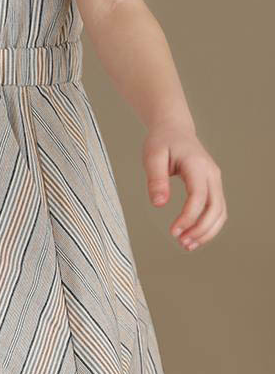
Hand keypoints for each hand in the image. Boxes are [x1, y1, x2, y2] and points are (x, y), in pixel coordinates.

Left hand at [142, 124, 226, 250]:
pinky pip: (217, 210)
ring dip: (207, 232)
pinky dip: (208, 225)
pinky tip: (193, 234)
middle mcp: (211, 174)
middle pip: (215, 208)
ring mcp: (215, 180)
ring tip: (187, 245)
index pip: (198, 196)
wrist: (174, 129)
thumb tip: (159, 204)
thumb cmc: (162, 141)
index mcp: (196, 164)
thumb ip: (155, 179)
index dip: (188, 217)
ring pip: (220, 212)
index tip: (174, 232)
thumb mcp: (152, 155)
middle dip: (201, 229)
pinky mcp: (213, 186)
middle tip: (182, 243)